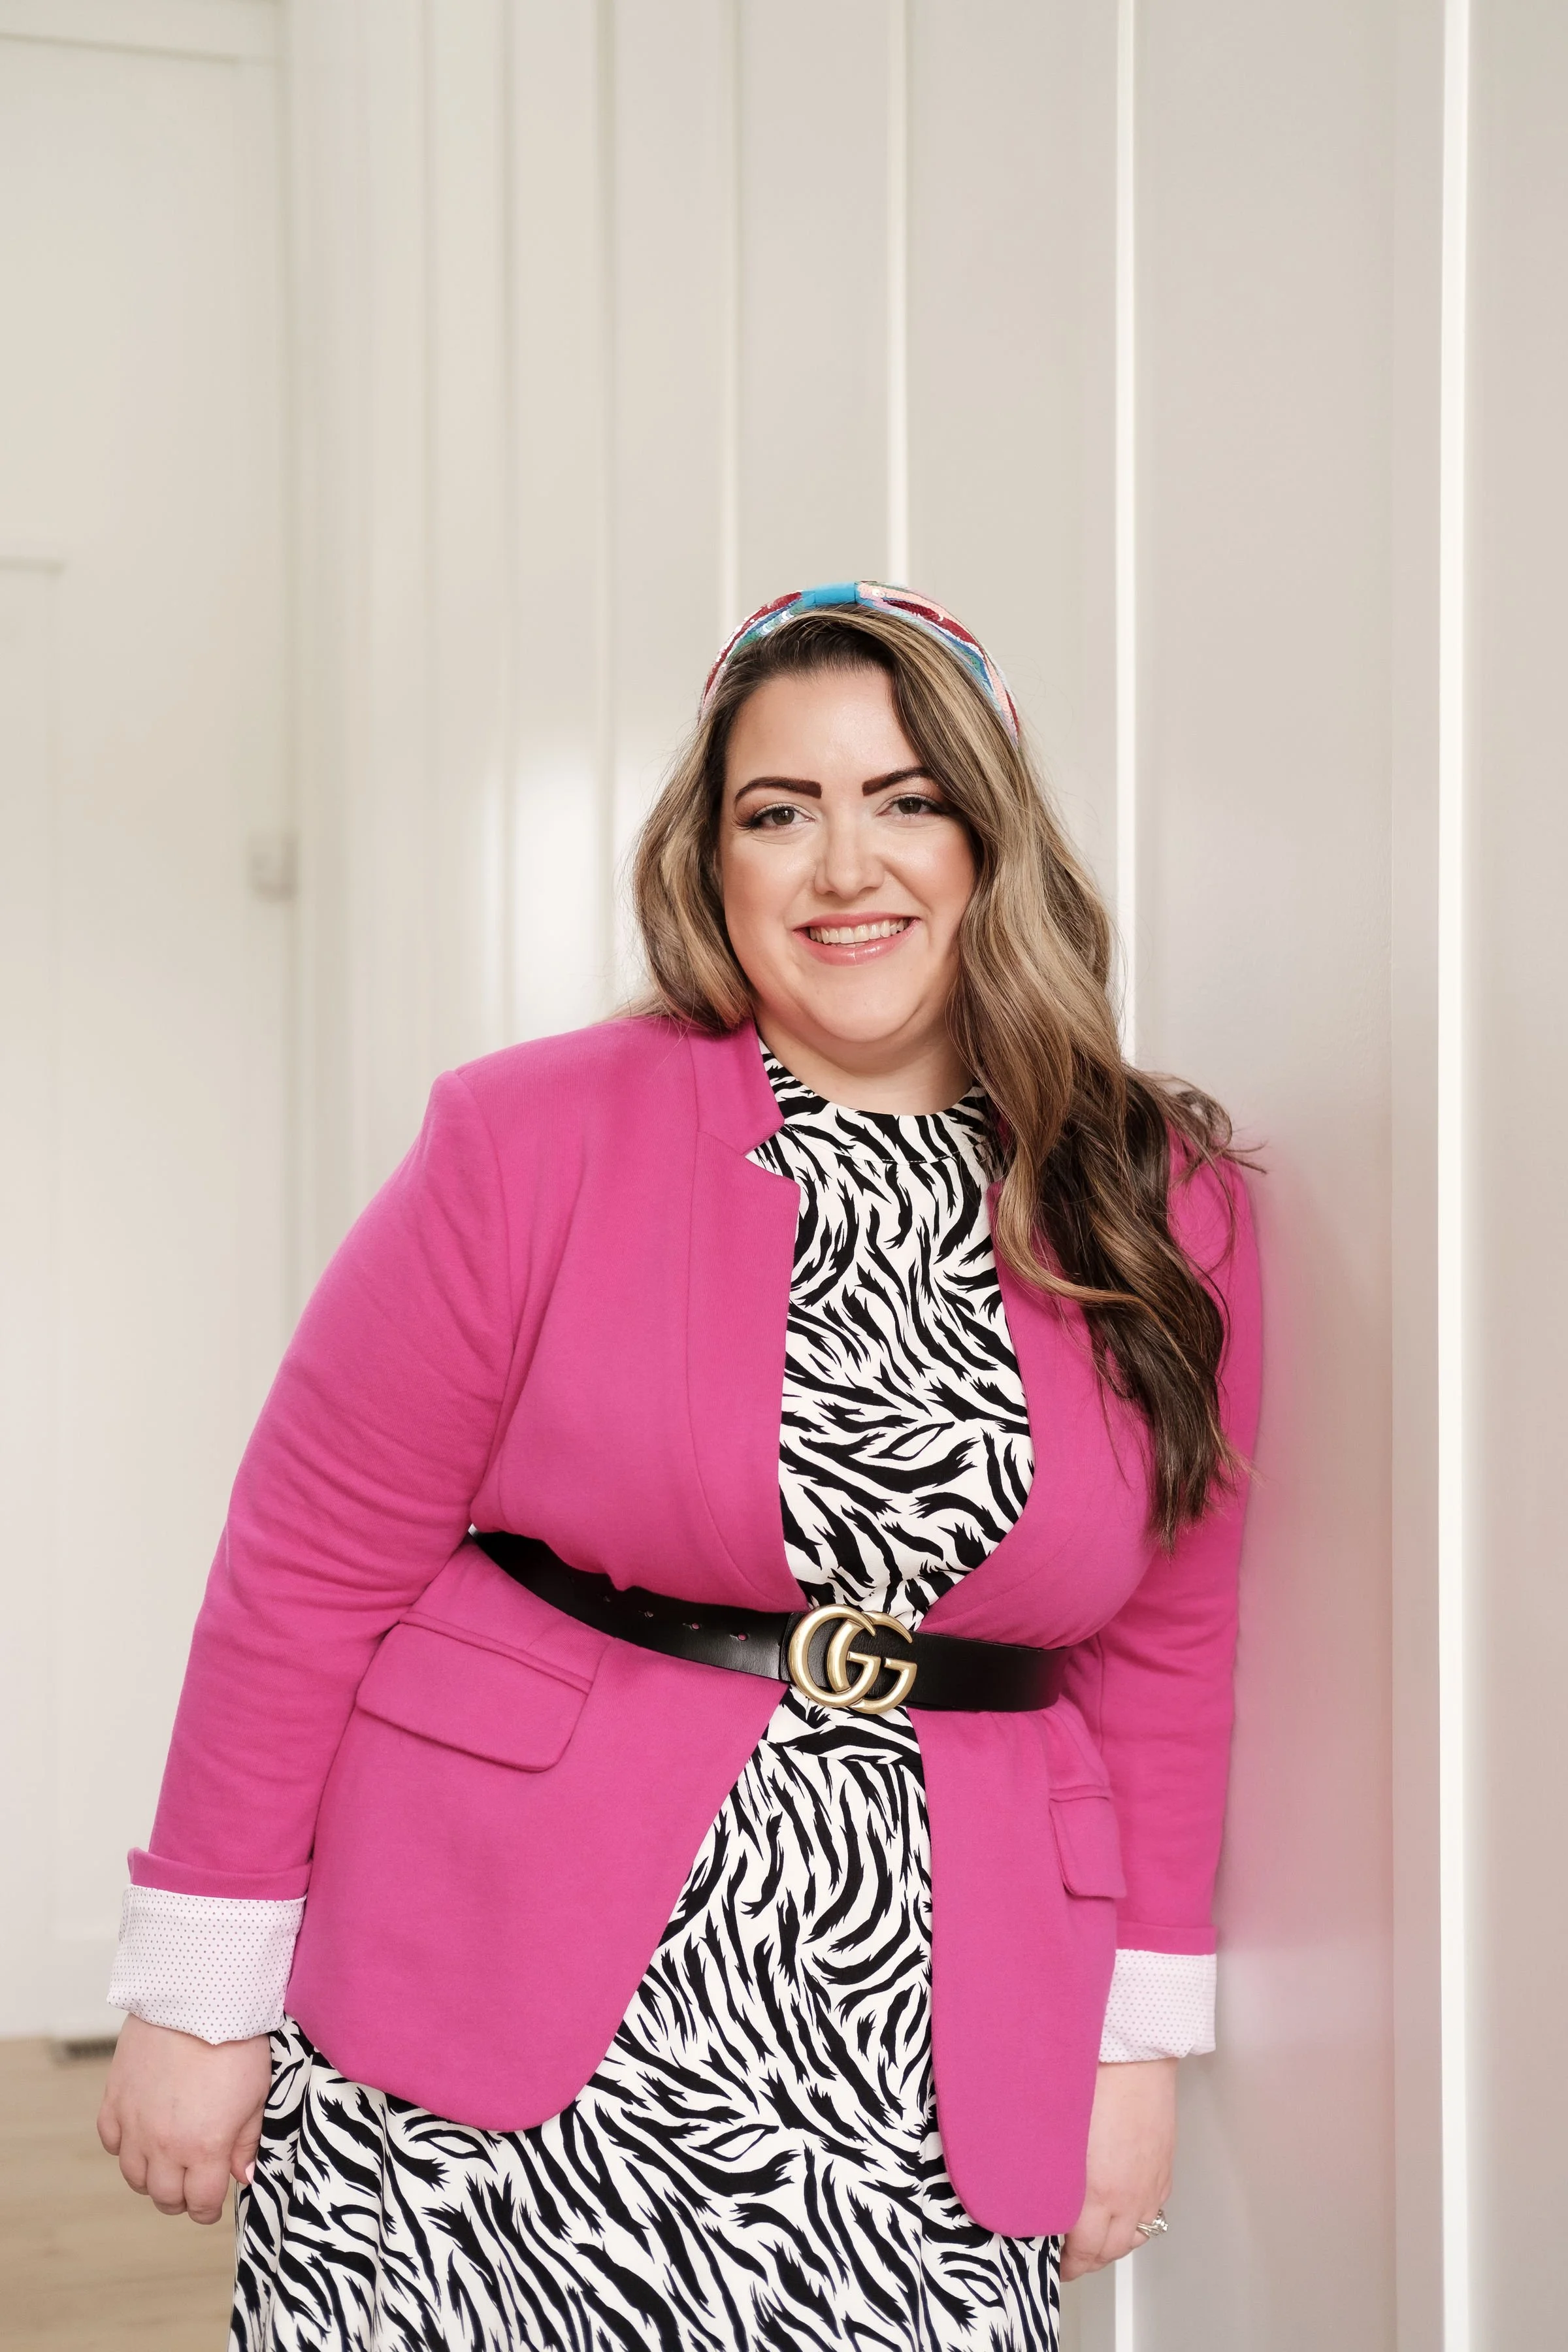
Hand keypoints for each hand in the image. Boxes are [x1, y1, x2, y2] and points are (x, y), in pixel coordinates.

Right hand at [97, 2013, 271, 2223]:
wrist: (197, 1997)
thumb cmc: (236, 2040)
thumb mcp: (258, 2095)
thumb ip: (248, 2142)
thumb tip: (243, 2176)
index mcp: (204, 2148)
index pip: (201, 2204)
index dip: (209, 2208)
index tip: (214, 2199)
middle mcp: (163, 2145)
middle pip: (164, 2198)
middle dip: (182, 2198)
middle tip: (194, 2182)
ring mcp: (135, 2123)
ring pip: (133, 2177)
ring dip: (152, 2177)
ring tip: (169, 2161)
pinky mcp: (115, 2099)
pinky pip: (111, 2141)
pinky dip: (125, 2145)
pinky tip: (142, 2133)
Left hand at [1060, 2057, 1176, 2280]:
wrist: (1133, 2056)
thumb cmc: (1093, 2082)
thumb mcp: (1057, 2134)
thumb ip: (1048, 2172)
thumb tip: (1030, 2192)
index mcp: (1097, 2193)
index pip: (1083, 2251)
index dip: (1067, 2265)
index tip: (1054, 2266)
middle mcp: (1128, 2198)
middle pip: (1110, 2251)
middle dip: (1088, 2261)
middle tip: (1069, 2258)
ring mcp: (1149, 2186)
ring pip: (1135, 2237)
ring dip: (1114, 2245)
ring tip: (1095, 2241)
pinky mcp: (1163, 2170)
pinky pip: (1153, 2214)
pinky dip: (1137, 2224)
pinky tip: (1124, 2215)